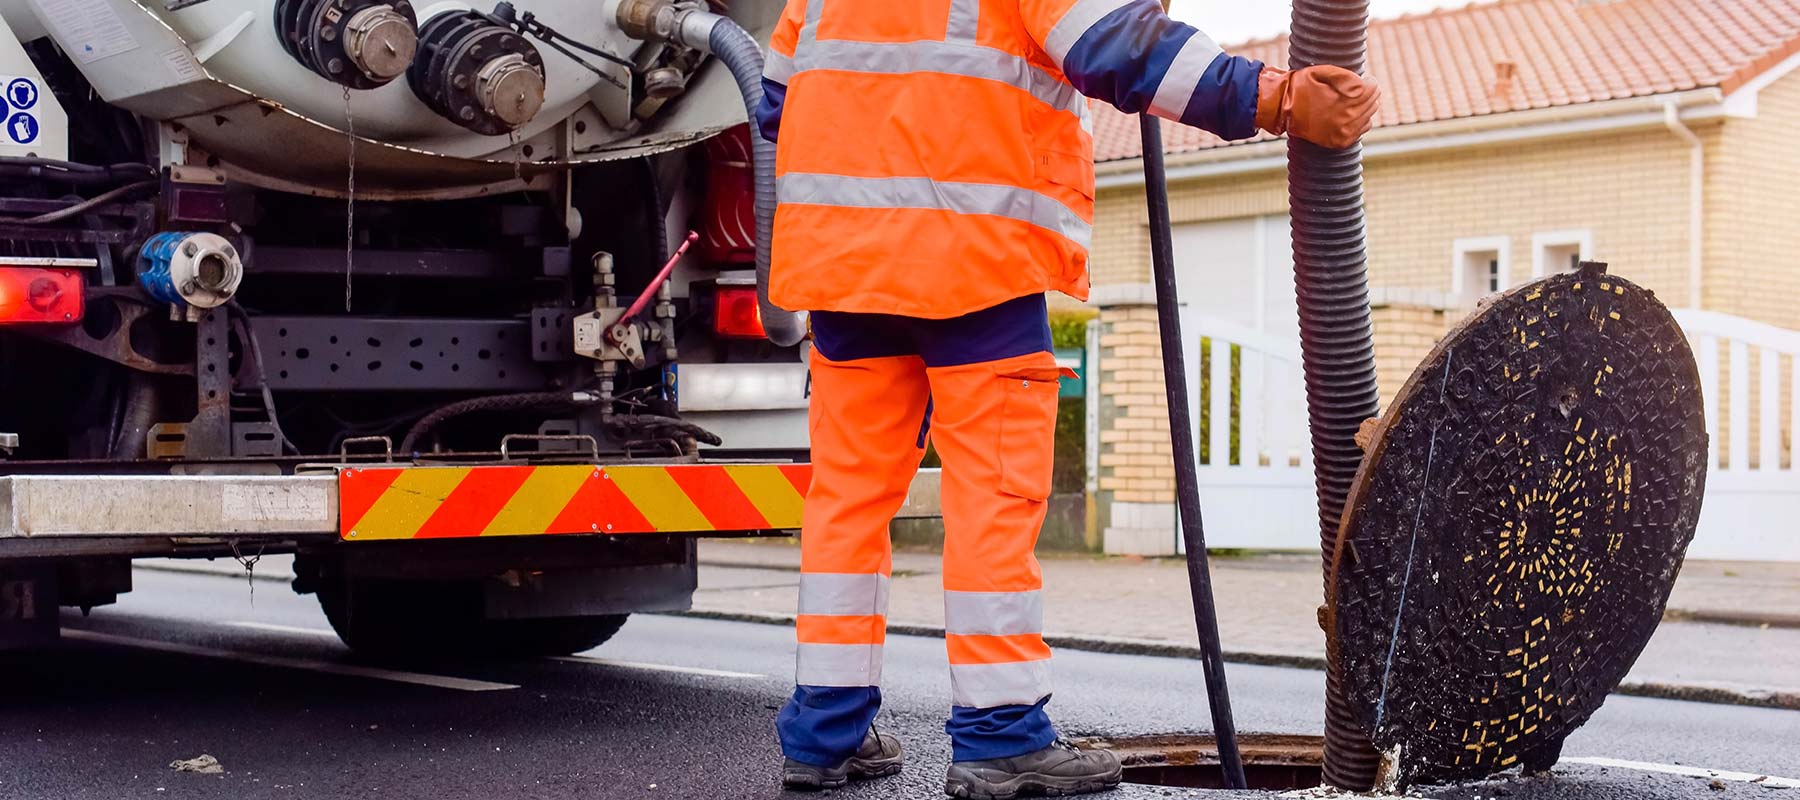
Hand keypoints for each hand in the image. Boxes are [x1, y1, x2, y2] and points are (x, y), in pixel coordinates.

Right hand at [1255, 65, 1379, 148]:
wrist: (1282, 108)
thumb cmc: (1302, 86)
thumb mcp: (1322, 72)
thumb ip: (1345, 76)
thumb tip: (1363, 84)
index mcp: (1344, 102)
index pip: (1372, 89)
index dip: (1369, 81)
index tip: (1364, 79)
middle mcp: (1346, 120)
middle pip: (1373, 103)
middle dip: (1367, 94)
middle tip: (1356, 89)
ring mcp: (1343, 133)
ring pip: (1369, 117)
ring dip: (1363, 108)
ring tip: (1350, 101)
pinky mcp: (1339, 142)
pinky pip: (1361, 130)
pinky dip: (1358, 122)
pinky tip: (1347, 115)